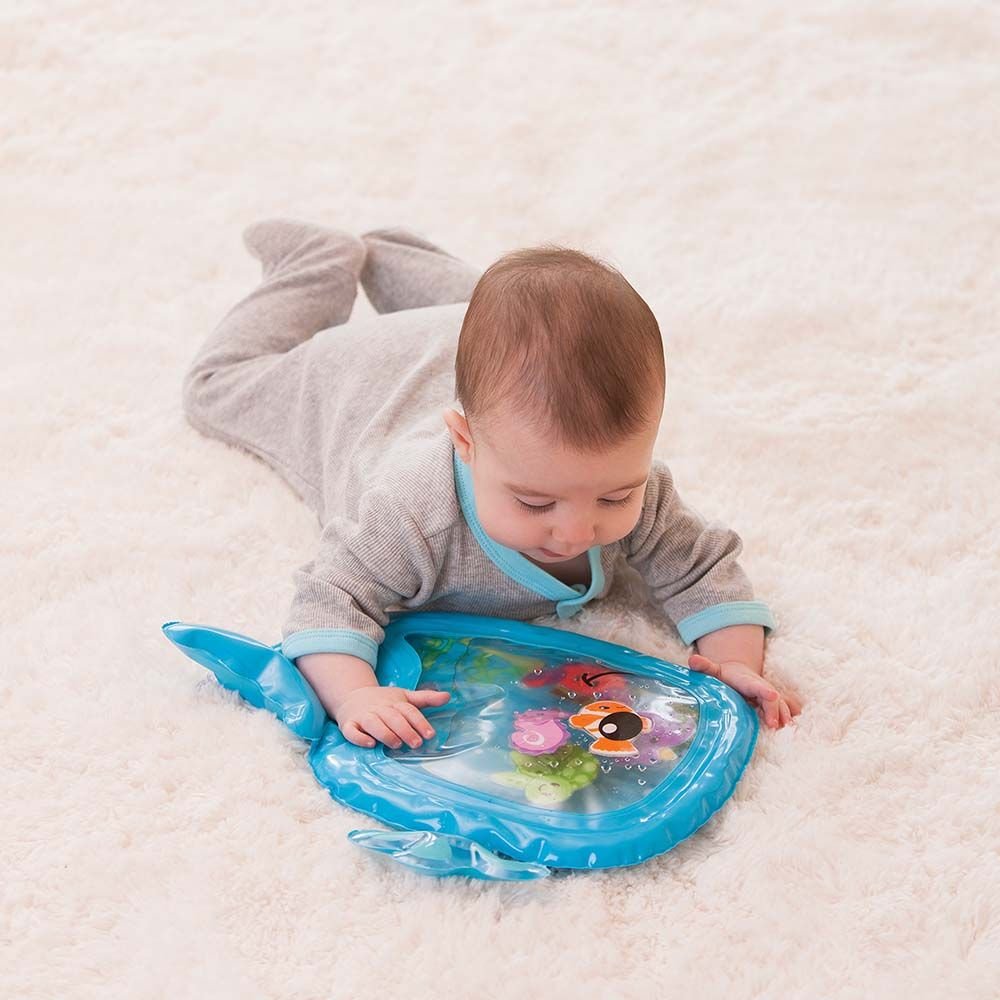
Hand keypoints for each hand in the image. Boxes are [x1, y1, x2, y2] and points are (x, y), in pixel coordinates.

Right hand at [334, 685, 450, 749]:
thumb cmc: (383, 700)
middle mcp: (379, 709)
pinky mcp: (348, 725)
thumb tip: (448, 696)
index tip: (430, 734)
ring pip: (373, 724)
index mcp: (394, 703)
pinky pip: (352, 731)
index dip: (420, 722)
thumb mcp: (405, 696)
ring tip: (397, 744)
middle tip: (417, 744)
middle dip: (405, 730)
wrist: (352, 696)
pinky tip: (369, 744)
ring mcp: (363, 716)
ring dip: (385, 734)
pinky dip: (360, 738)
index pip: (409, 711)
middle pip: (393, 718)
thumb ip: (426, 698)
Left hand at [687, 654, 801, 729]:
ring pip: (781, 705)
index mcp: (747, 681)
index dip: (764, 691)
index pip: (757, 685)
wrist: (738, 673)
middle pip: (773, 698)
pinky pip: (785, 709)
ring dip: (783, 715)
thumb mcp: (713, 670)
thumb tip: (693, 660)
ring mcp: (768, 696)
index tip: (772, 695)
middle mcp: (761, 688)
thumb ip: (704, 666)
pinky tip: (789, 725)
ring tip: (782, 728)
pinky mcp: (772, 704)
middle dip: (775, 710)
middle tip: (773, 724)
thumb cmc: (724, 675)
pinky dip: (788, 715)